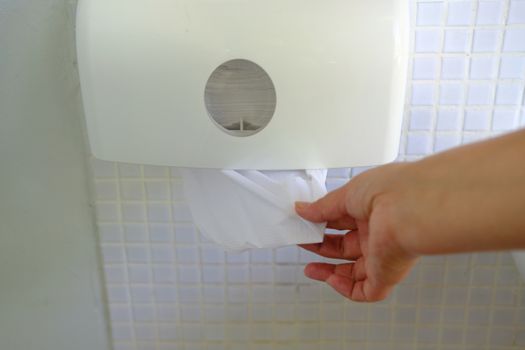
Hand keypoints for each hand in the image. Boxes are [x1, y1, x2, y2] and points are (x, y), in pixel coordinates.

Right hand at [295, 164, 418, 301]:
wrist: (409, 206)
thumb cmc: (388, 190)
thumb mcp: (346, 194)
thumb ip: (322, 207)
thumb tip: (302, 209)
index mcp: (372, 211)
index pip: (343, 222)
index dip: (322, 225)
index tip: (304, 225)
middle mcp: (379, 234)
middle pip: (346, 248)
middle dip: (322, 248)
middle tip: (303, 243)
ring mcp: (383, 255)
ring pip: (354, 273)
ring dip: (329, 272)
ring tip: (310, 268)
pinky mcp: (387, 274)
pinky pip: (365, 291)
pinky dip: (345, 289)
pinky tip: (330, 279)